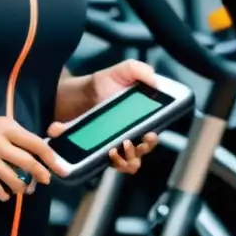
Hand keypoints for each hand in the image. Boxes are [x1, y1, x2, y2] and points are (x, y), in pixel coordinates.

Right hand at [0, 116, 61, 201]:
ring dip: (22, 188)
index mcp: (8, 129)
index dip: (50, 157)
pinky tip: (5, 194)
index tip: (60, 168)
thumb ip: (18, 137)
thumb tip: (41, 153)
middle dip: (40, 175)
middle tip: (46, 181)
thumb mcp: (0, 126)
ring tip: (23, 190)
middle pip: (28, 162)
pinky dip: (3, 194)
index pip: (35, 143)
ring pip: (13, 179)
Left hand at [47, 59, 159, 174]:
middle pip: (143, 152)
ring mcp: (119, 146)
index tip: (149, 134)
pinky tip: (107, 151)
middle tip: (129, 141)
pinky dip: (111, 162)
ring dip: (126, 160)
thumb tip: (155, 81)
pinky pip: (111, 165)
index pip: (152, 135)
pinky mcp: (104, 152)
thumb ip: (139, 70)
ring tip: (116, 148)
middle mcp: (134, 135)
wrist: (80, 93)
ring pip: (130, 164)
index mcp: (143, 119)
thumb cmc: (106, 82)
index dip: (152, 139)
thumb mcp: (122, 70)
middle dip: (140, 150)